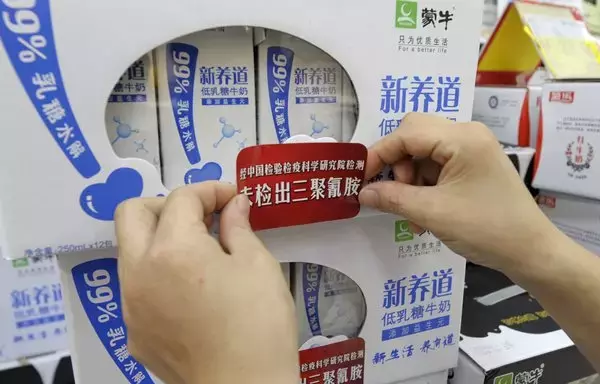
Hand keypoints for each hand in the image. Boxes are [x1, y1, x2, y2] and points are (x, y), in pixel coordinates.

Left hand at [115, 182, 297, 383]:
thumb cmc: (258, 324)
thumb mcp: (257, 265)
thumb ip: (238, 226)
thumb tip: (234, 204)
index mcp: (172, 250)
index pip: (181, 199)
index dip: (210, 190)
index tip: (233, 198)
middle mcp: (139, 273)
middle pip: (132, 214)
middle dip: (167, 204)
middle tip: (202, 216)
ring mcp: (131, 306)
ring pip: (131, 252)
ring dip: (160, 239)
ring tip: (200, 252)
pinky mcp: (135, 333)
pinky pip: (138, 289)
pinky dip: (159, 275)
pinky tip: (192, 292)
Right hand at [359, 113, 556, 272]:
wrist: (531, 252)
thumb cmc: (486, 229)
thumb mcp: (433, 213)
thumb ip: (392, 198)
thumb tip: (361, 192)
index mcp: (462, 139)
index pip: (406, 133)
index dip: (378, 154)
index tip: (359, 179)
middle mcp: (467, 135)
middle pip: (414, 135)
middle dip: (396, 164)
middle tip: (392, 193)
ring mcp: (472, 149)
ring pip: (423, 153)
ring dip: (409, 180)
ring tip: (411, 213)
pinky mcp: (474, 165)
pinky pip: (437, 166)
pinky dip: (424, 186)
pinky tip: (423, 213)